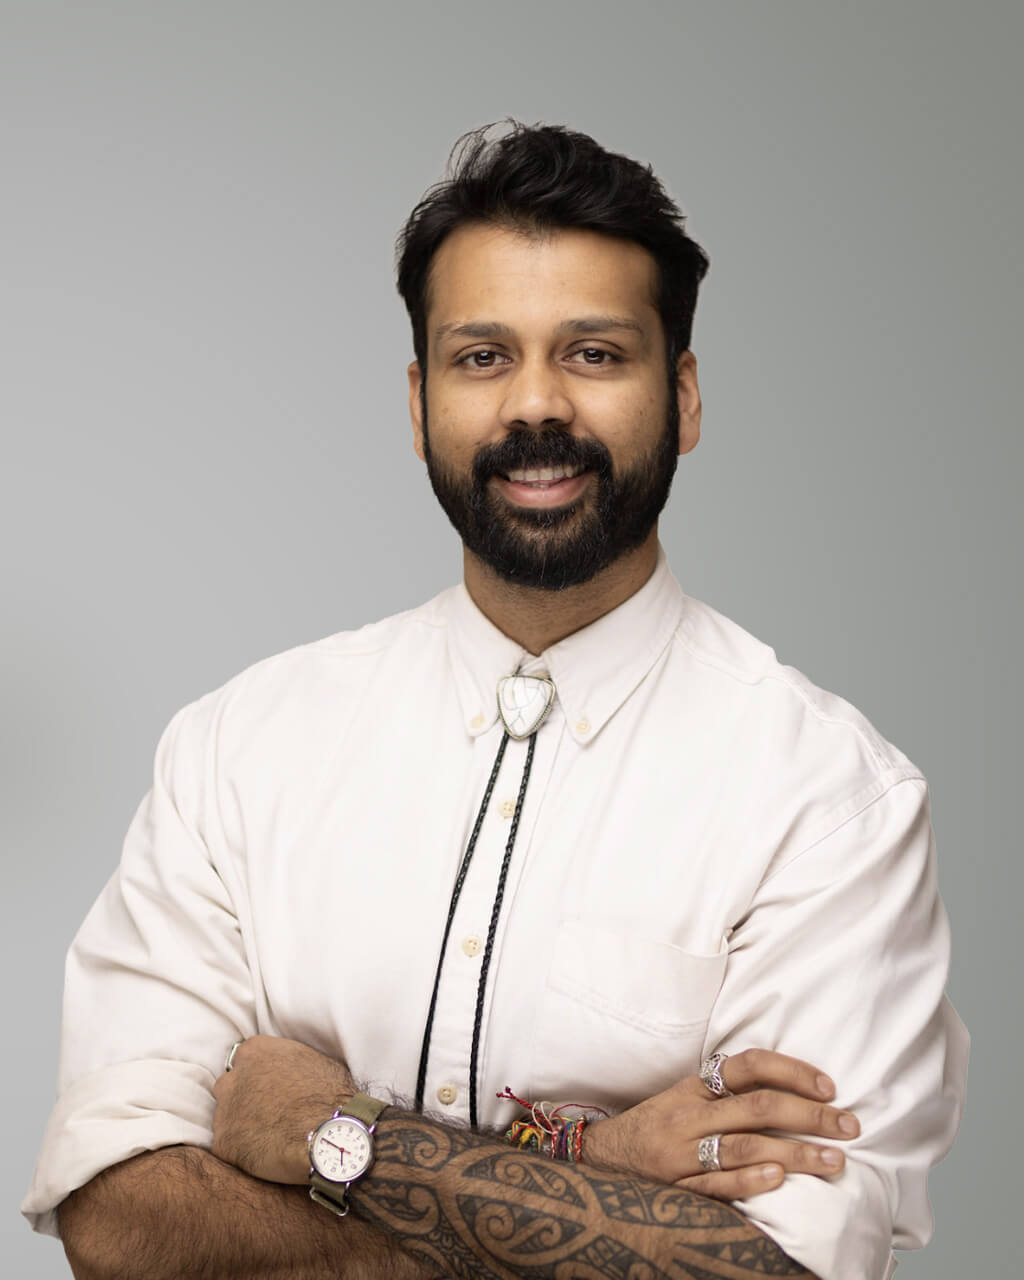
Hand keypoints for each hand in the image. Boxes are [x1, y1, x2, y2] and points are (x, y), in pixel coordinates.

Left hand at [212, 1035, 354, 1184]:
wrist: (331, 1132)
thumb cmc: (332, 1095)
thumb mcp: (313, 1060)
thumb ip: (288, 1063)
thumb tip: (289, 1072)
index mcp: (255, 1051)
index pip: (245, 1060)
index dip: (259, 1077)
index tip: (271, 1090)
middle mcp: (234, 1076)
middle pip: (230, 1086)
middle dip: (244, 1099)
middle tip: (268, 1114)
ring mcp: (226, 1110)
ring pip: (227, 1117)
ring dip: (242, 1126)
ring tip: (271, 1138)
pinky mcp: (224, 1143)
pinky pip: (228, 1147)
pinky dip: (243, 1152)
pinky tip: (268, 1155)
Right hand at [583, 1048, 858, 1200]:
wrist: (600, 1159)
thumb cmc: (657, 1127)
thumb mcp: (685, 1097)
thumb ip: (727, 1092)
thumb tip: (792, 1090)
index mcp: (694, 1086)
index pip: (747, 1065)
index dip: (791, 1071)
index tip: (830, 1087)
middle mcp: (689, 1114)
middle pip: (758, 1107)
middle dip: (810, 1116)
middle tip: (850, 1126)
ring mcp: (682, 1152)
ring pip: (745, 1146)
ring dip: (795, 1153)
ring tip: (834, 1160)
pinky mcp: (677, 1188)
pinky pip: (716, 1183)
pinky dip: (748, 1179)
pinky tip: (779, 1177)